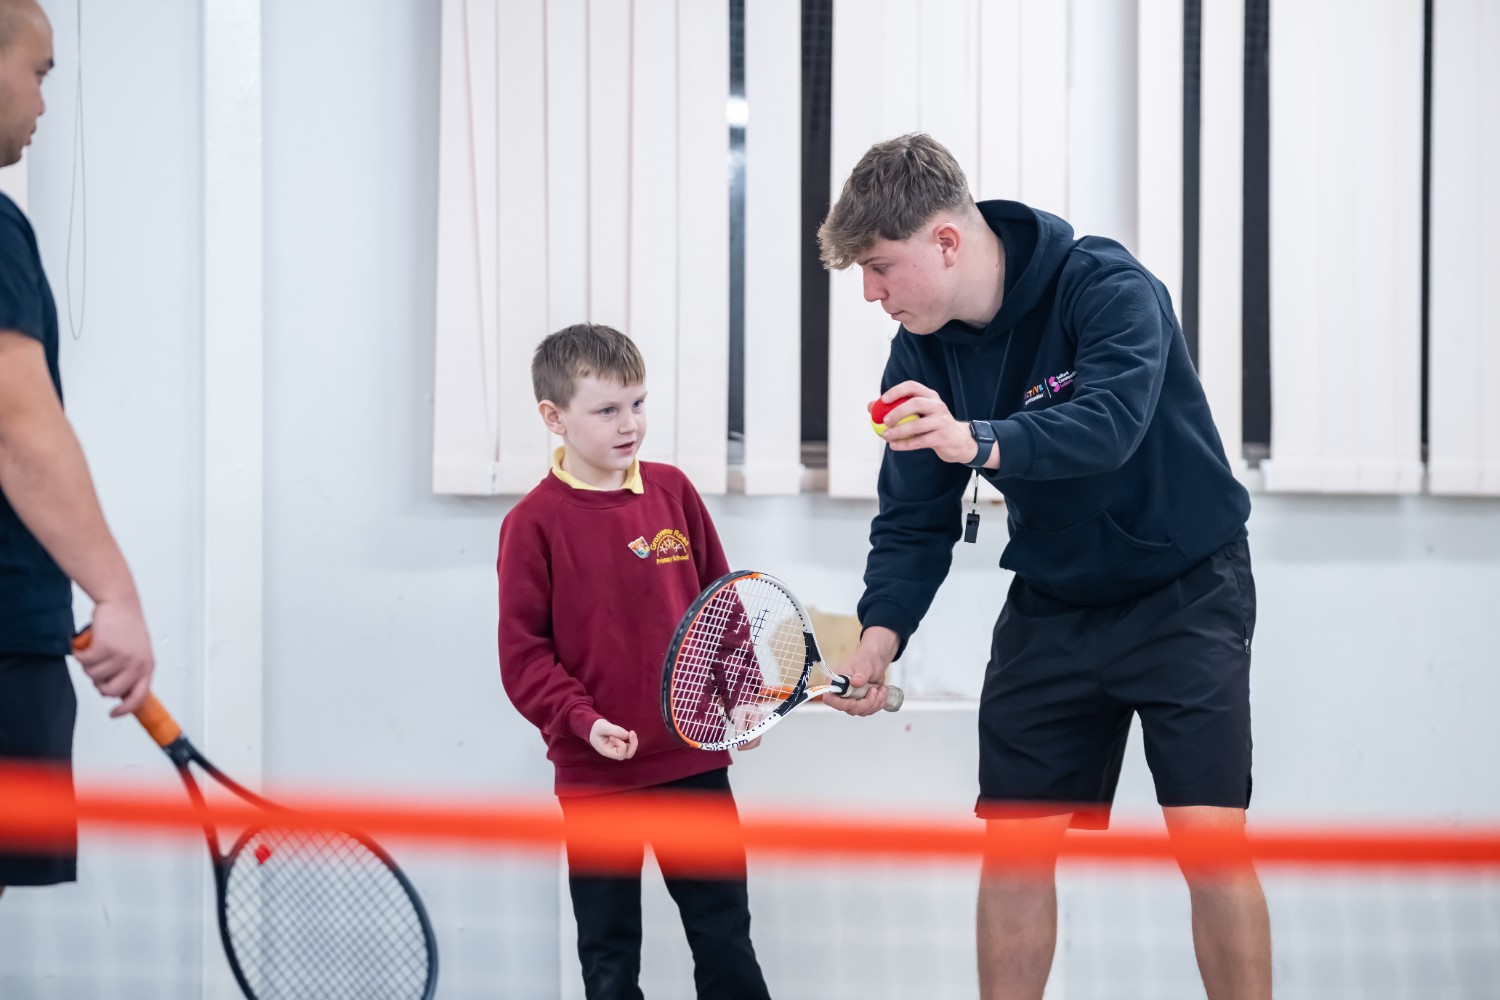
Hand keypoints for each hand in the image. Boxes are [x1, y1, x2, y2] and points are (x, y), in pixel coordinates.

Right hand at [73, 598, 154, 717]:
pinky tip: (84, 645)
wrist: (120, 601)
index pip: (139, 696)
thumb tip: (119, 694)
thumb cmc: (127, 625)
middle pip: (109, 691)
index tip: (114, 713)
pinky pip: (84, 661)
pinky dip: (79, 654)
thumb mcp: (138, 651)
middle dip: (98, 682)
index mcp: (147, 666)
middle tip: (98, 667)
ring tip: (96, 649)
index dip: (125, 709)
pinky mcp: (105, 647)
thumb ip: (131, 672)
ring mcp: (122, 656)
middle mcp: (137, 663)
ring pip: (94, 676)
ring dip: (89, 664)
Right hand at [589, 718, 638, 759]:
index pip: (619, 755)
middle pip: (627, 755)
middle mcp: (612, 752)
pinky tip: (629, 733)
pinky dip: (631, 739)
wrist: (592, 727)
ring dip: (633, 741)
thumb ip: (614, 730)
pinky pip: (629, 745)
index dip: (621, 745)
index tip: (613, 736)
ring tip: (631, 732)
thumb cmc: (596, 728)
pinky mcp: (619, 744)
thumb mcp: (602, 726)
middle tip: (631, 732)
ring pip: (630, 751)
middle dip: (633, 745)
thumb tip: (627, 735)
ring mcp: (617, 749)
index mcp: (606, 751)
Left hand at [728, 703, 767, 750]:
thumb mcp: (737, 714)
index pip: (755, 730)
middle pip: (757, 738)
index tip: (740, 743)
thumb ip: (739, 726)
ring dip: (748, 746)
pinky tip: (742, 744)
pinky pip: (755, 741)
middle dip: (748, 744)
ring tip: (739, 746)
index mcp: (758, 715)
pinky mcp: (758, 732)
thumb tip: (741, 738)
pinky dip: (748, 744)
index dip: (748, 739)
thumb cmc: (739, 710)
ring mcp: (761, 728)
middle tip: (739, 747)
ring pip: (756, 741)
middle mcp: (762, 722)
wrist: (741, 709)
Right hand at [822, 626, 898, 717]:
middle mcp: (842, 693)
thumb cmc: (866, 660)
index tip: (853, 701)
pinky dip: (879, 702)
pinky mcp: (862, 703)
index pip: (830, 699)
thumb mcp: (864, 666)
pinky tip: (881, 691)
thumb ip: (860, 675)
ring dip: (875, 701)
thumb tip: (855, 682)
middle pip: (849, 709)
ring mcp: (852, 700)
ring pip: (861, 711)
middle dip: (865, 703)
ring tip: (879, 688)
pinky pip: (870, 710)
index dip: (840, 704)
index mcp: (836, 682)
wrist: (875, 662)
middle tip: (873, 690)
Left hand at [871, 381, 981, 464]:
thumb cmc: (932, 425)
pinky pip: (920, 441)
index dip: (897, 391)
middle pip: (916, 403)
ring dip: (899, 431)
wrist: (959, 441)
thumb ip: (896, 408)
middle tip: (884, 421)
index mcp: (931, 396)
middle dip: (898, 411)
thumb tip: (871, 406)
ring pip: (918, 425)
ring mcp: (942, 421)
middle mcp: (938, 406)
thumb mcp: (919, 414)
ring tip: (885, 436)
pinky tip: (894, 446)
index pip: (913, 387)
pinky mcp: (943, 437)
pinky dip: (905, 444)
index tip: (883, 399)